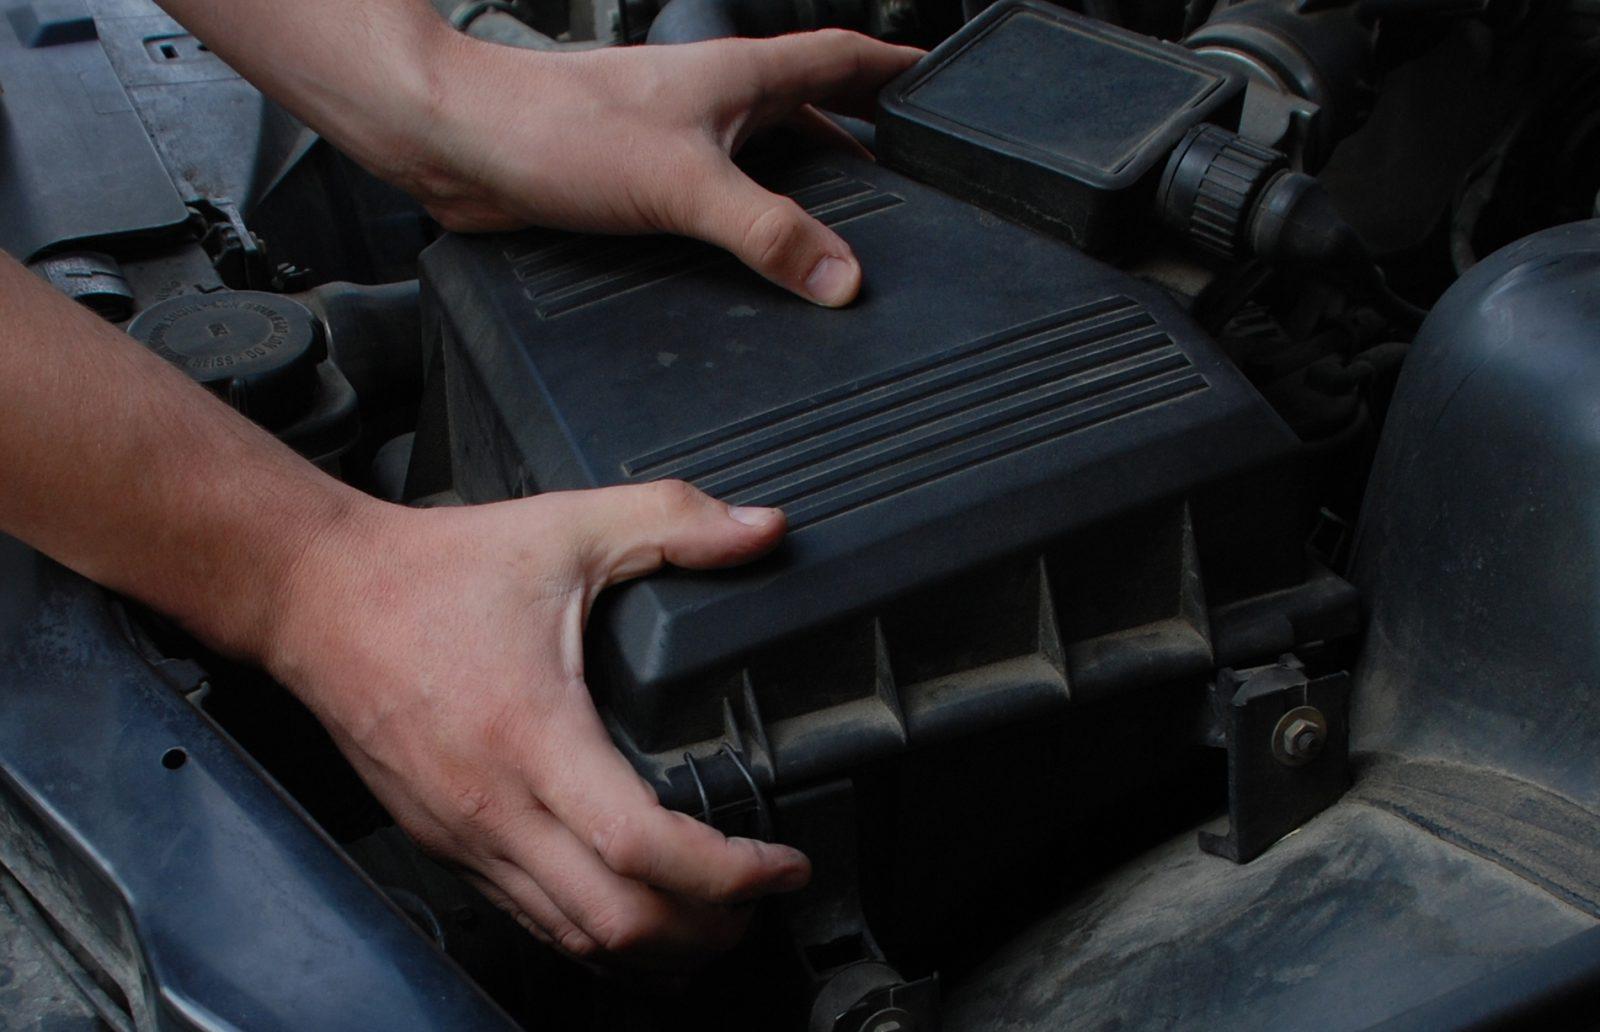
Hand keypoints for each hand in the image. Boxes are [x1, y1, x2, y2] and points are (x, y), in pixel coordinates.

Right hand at [265, 482, 807, 964]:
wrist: (316, 595)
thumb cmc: (430, 573)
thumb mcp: (567, 528)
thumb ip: (672, 519)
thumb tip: (762, 527)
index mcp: (534, 736)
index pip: (644, 848)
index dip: (731, 872)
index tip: (783, 864)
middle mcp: (496, 807)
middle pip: (616, 923)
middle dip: (706, 929)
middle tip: (761, 902)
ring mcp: (464, 837)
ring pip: (572, 937)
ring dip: (654, 946)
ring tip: (714, 920)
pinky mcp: (443, 844)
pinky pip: (530, 917)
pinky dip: (592, 935)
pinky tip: (629, 918)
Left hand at [386, 31, 921, 305]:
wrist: (462, 144)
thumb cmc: (557, 130)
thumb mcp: (685, 184)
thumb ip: (769, 232)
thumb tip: (842, 276)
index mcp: (741, 76)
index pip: (844, 57)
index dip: (898, 69)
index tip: (942, 86)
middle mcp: (716, 99)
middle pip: (813, 107)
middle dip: (865, 135)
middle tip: (911, 172)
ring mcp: (681, 135)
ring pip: (768, 154)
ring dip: (810, 182)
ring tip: (854, 221)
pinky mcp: (645, 176)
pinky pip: (725, 195)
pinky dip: (756, 220)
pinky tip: (762, 256)